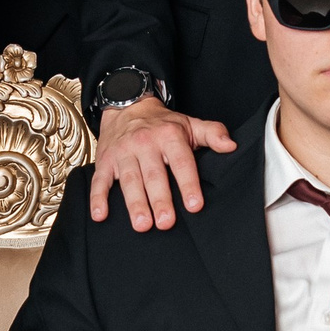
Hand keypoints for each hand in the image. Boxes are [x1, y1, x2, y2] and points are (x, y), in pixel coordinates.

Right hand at [89, 96, 235, 230]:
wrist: (126, 105)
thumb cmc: (162, 124)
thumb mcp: (189, 123)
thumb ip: (212, 133)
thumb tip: (231, 145)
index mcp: (169, 136)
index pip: (181, 162)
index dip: (188, 184)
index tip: (195, 205)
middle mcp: (145, 144)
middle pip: (154, 175)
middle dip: (160, 199)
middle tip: (166, 222)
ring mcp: (123, 153)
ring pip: (130, 180)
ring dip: (135, 203)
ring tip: (142, 225)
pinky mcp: (105, 161)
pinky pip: (100, 180)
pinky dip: (98, 198)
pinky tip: (100, 215)